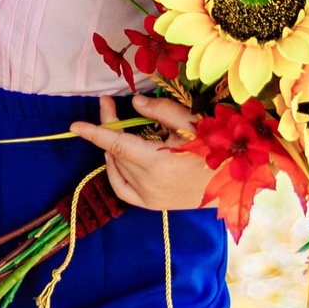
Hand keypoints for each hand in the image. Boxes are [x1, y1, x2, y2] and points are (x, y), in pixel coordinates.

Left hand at [69, 95, 214, 212]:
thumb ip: (161, 111)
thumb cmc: (216, 148)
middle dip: (110, 128)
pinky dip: (115, 172)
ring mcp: (150, 197)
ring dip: (115, 148)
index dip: (94, 132)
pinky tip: (116, 159)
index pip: (116, 144)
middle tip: (111, 106)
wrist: (234, 182)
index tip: (74, 125)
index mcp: (158, 161)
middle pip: (115, 152)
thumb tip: (134, 101)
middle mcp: (150, 183)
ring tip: (124, 130)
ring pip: (118, 168)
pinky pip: (122, 188)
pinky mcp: (153, 205)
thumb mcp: (192, 123)